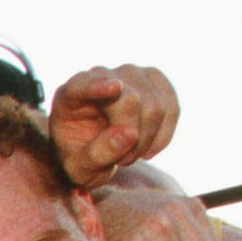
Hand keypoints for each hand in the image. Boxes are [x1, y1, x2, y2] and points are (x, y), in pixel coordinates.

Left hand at [51, 64, 177, 190]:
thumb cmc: (80, 157)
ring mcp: (129, 73)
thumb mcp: (80, 167)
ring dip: (147, 140)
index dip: (99, 86)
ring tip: (129, 154)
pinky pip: (171, 108)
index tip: (115, 88)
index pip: (84, 86)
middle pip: (131, 101)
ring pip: (156, 105)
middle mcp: (100, 74)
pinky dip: (163, 136)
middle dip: (134, 138)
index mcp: (70, 94)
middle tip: (122, 161)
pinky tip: (148, 148)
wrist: (93, 148)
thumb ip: (98, 153)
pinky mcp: (153, 79)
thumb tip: (130, 133)